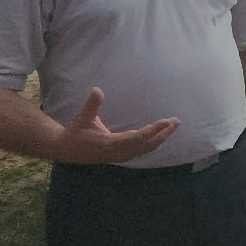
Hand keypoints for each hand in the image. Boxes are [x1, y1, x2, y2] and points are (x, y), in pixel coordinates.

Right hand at [54, 88, 177, 164]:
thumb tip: (97, 89)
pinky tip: (161, 135)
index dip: (153, 130)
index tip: (165, 121)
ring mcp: (122, 156)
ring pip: (147, 148)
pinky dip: (154, 142)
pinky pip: (143, 150)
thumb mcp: (83, 117)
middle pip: (147, 144)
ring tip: (173, 126)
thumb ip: (92, 104)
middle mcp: (120, 152)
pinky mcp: (123, 156)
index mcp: (111, 144)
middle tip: (176, 121)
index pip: (137, 137)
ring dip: (161, 138)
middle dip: (163, 133)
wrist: (69, 151)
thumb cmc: (77, 132)